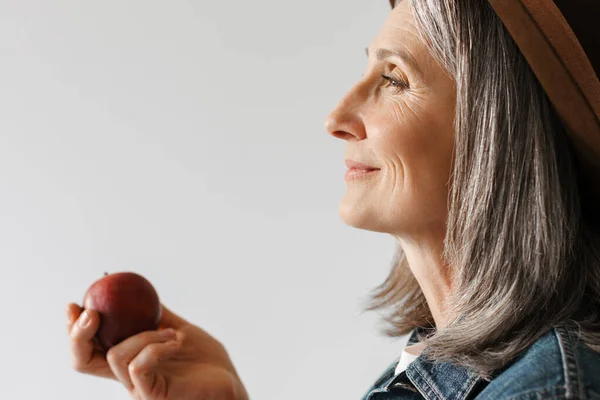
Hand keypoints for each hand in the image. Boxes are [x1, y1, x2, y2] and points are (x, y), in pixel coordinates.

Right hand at [66, 303, 248, 399]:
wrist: (227, 383)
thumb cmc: (204, 361)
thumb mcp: (176, 330)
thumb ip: (156, 316)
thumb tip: (138, 289)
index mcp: (129, 360)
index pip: (90, 349)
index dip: (75, 329)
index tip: (75, 304)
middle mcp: (127, 377)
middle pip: (83, 360)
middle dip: (78, 334)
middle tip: (91, 312)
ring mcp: (139, 388)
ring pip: (115, 356)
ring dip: (143, 334)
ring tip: (172, 332)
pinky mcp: (154, 396)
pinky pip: (139, 367)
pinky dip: (155, 346)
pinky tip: (175, 341)